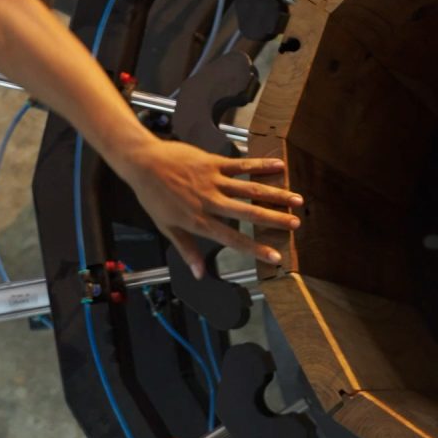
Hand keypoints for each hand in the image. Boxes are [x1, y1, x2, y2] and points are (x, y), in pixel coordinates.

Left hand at [110, 140, 301, 275]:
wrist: (142, 163)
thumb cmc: (152, 195)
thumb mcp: (167, 228)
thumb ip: (187, 250)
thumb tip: (199, 274)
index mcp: (199, 221)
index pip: (232, 239)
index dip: (256, 249)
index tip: (275, 257)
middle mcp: (209, 202)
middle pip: (247, 212)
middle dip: (274, 219)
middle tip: (295, 224)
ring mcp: (212, 181)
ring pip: (249, 189)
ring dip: (275, 194)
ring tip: (296, 199)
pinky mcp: (213, 163)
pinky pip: (241, 165)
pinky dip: (261, 165)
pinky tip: (279, 167)